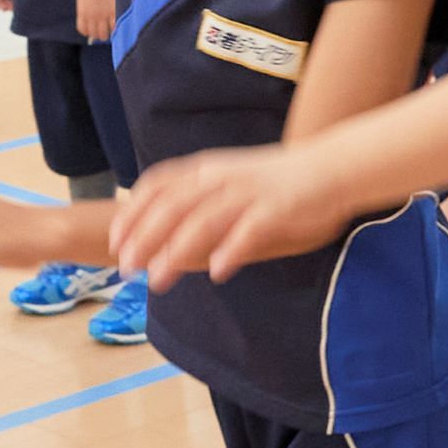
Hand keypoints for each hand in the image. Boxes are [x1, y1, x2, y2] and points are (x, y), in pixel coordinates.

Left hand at [75, 0, 115, 41]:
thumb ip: (84, 9)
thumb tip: (87, 21)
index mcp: (83, 13)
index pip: (83, 30)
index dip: (88, 32)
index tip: (93, 30)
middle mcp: (91, 17)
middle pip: (94, 34)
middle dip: (99, 34)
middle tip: (104, 31)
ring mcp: (103, 16)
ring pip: (103, 35)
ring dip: (107, 34)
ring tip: (111, 30)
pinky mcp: (113, 13)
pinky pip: (113, 28)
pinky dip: (115, 29)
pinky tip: (116, 24)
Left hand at [121, 145, 361, 283]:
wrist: (333, 168)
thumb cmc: (278, 183)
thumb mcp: (230, 184)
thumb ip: (200, 204)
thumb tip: (164, 235)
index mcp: (207, 169)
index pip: (157, 184)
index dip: (132, 212)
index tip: (115, 240)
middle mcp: (222, 177)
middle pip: (172, 206)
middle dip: (143, 238)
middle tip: (125, 268)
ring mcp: (248, 192)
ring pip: (203, 220)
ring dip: (176, 251)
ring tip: (158, 280)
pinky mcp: (277, 207)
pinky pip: (249, 229)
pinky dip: (230, 249)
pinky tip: (216, 272)